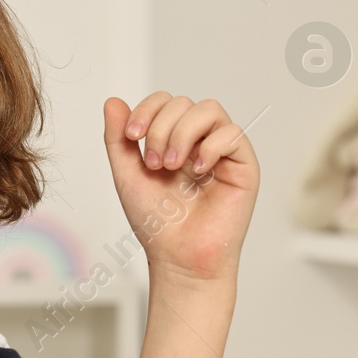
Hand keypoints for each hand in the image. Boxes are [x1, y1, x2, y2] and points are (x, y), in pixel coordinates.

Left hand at [102, 94, 258, 283]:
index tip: (131, 135)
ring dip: (182, 133)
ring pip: (209, 110)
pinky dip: (210, 147)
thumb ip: (118, 139)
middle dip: (160, 128)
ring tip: (171, 166)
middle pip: (183, 103)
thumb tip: (113, 101)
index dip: (147, 109)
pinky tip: (198, 171)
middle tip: (154, 163)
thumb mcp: (127, 174)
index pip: (164, 102)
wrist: (178, 256)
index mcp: (172, 140)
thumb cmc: (157, 222)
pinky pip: (232, 134)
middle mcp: (198, 142)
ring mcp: (222, 151)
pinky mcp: (244, 165)